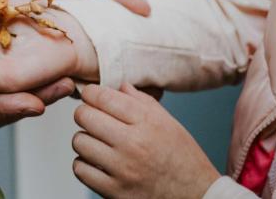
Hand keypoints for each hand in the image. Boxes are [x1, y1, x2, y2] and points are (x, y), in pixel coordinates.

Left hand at [72, 83, 219, 198]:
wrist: (196, 196)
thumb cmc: (183, 158)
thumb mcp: (170, 123)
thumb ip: (143, 102)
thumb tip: (120, 87)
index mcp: (148, 122)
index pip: (104, 97)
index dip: (91, 93)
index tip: (91, 95)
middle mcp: (133, 143)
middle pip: (85, 116)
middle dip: (85, 113)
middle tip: (93, 118)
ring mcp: (122, 169)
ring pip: (79, 141)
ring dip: (85, 139)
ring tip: (98, 142)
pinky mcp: (114, 191)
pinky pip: (80, 169)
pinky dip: (84, 164)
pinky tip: (97, 162)